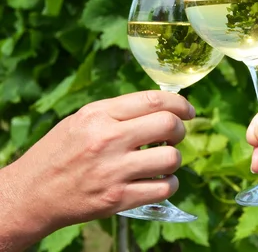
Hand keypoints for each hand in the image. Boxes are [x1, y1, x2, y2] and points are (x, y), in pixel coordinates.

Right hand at [1, 90, 195, 249]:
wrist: (30, 194)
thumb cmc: (59, 153)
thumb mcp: (82, 120)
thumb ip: (118, 112)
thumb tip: (161, 108)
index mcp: (99, 115)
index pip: (154, 100)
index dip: (180, 103)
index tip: (187, 111)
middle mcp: (107, 139)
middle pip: (168, 125)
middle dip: (180, 130)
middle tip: (174, 137)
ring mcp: (113, 171)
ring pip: (171, 158)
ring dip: (174, 160)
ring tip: (163, 161)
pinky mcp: (117, 199)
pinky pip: (164, 189)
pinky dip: (170, 185)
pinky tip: (159, 182)